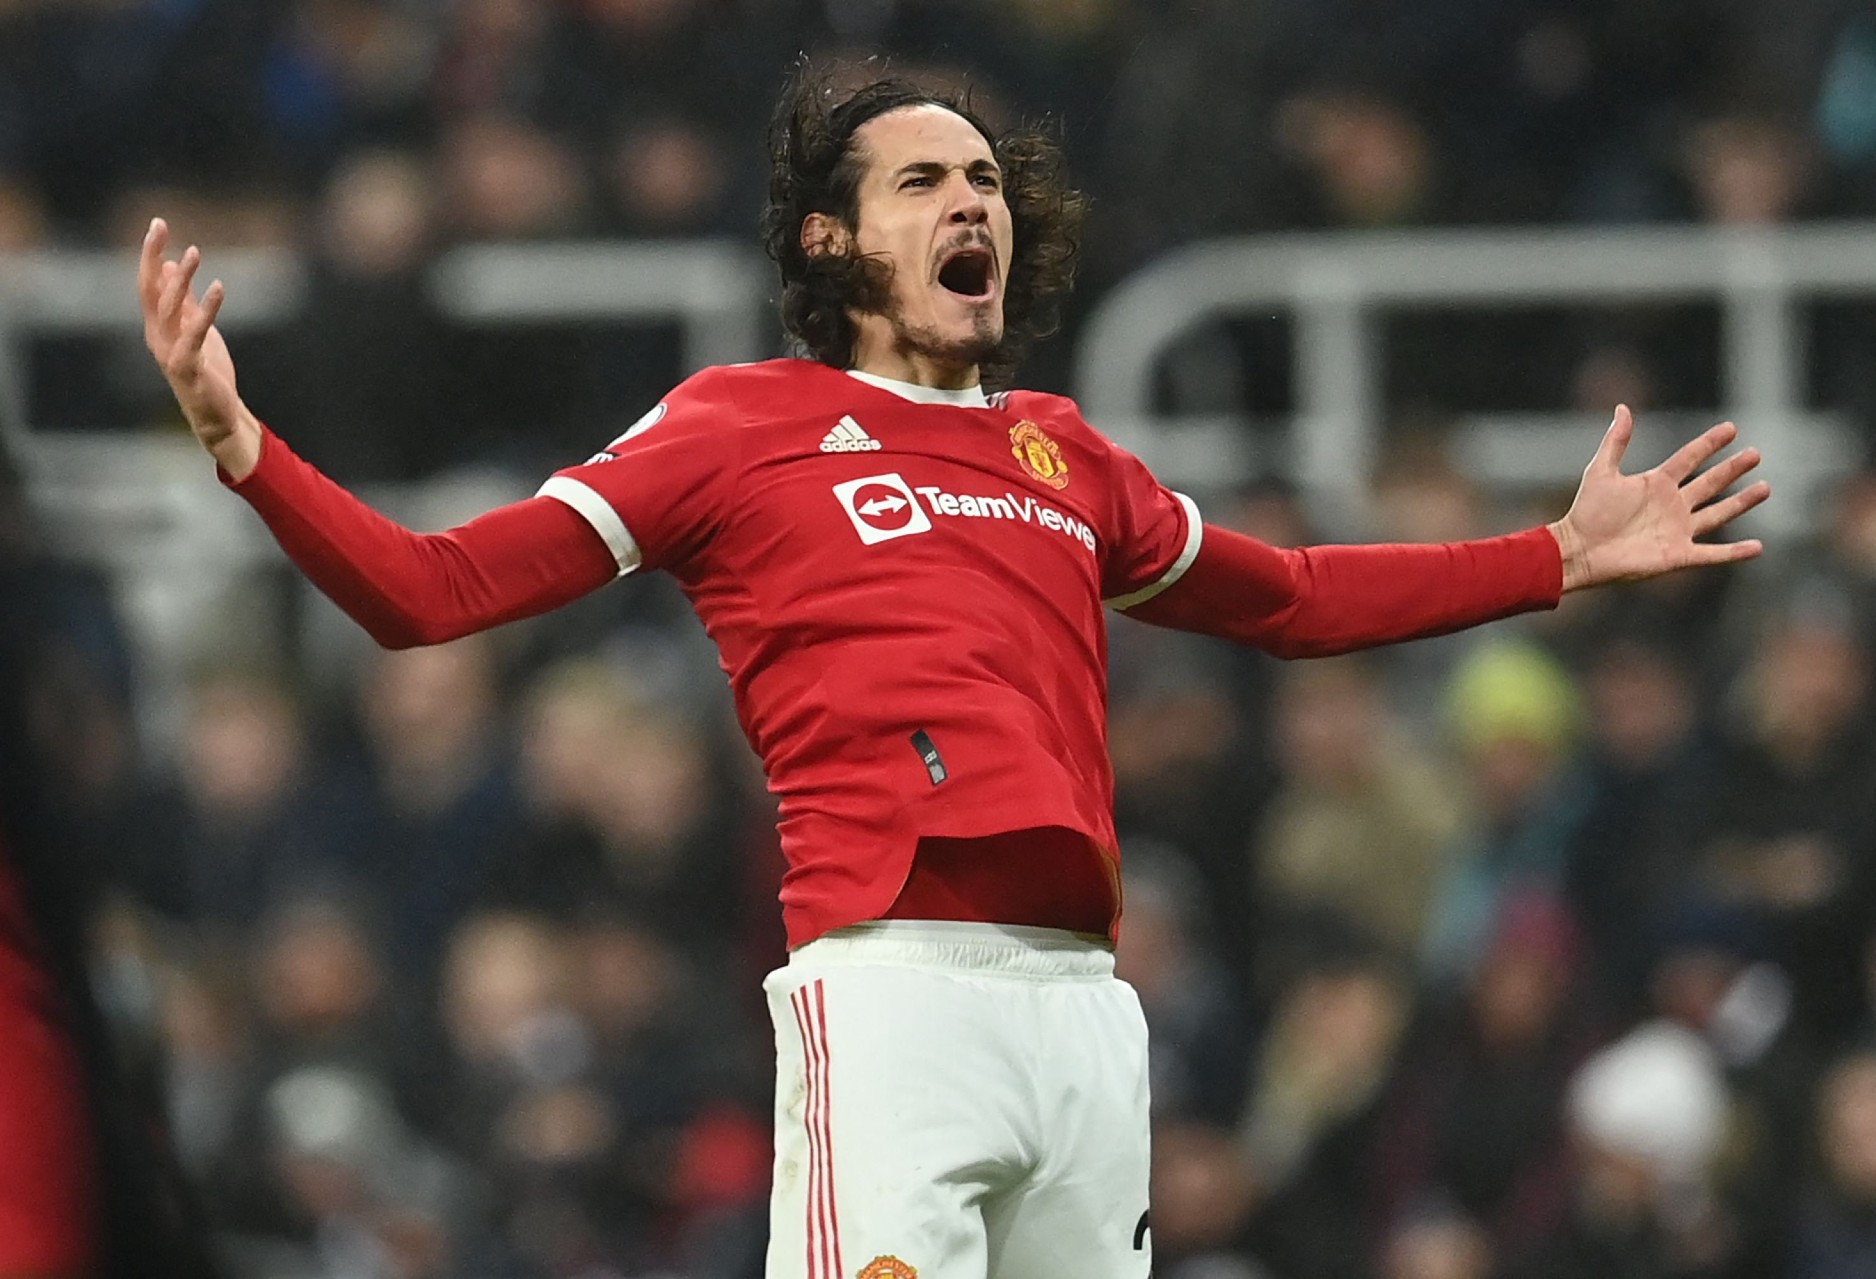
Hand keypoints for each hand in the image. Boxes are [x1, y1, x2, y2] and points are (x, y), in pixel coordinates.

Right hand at [138, 218, 262, 479]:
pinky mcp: (188, 365)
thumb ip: (184, 300)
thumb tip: (174, 266)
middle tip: (160, 225)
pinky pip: (196, 332)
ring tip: (194, 252)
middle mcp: (156, 334)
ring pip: (169, 308)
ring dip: (181, 279)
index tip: (158, 225)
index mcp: (157, 324)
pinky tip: (218, 287)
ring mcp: (169, 350)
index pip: (149, 282)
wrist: (215, 412)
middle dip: (152, 256)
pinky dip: (206, 309)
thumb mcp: (194, 327)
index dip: (151, 254)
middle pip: (149, 289)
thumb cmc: (205, 369)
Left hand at [1548, 405, 1768, 591]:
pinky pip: (1713, 554)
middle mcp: (1672, 506)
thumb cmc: (1586, 512)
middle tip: (1756, 454)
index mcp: (1656, 483)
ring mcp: (1678, 530)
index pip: (1690, 458)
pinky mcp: (1678, 556)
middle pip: (1710, 483)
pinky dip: (1735, 553)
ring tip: (1765, 488)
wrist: (1579, 550)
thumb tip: (1623, 407)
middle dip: (1733, 469)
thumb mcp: (1601, 471)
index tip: (1731, 428)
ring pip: (1719, 514)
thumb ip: (1616, 441)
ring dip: (1742, 502)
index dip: (1710, 444)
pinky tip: (1757, 547)